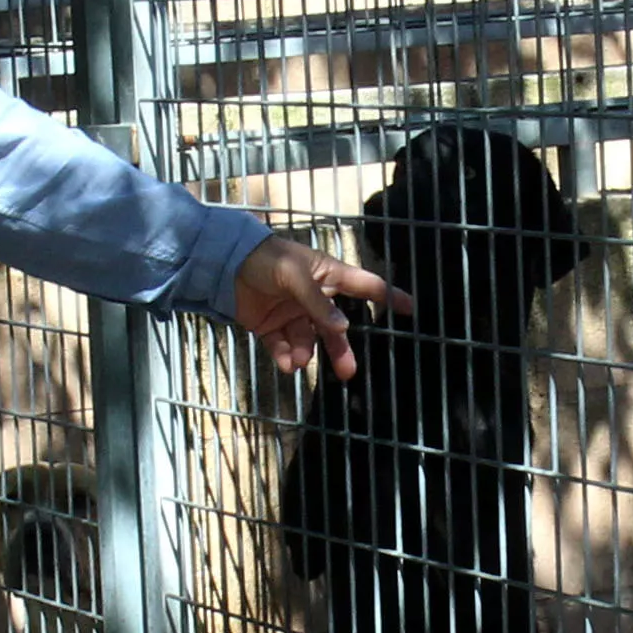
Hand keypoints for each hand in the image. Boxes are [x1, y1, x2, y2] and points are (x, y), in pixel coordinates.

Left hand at [230, 232, 405, 383]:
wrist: (223, 264)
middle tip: (348, 373)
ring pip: (308, 341)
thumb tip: (341, 328)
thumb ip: (317, 303)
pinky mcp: (270, 326)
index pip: (364, 286)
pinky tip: (285, 363)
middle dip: (340, 350)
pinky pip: (283, 347)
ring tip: (296, 361)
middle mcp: (313, 297)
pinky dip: (285, 357)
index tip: (410, 309)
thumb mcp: (294, 276)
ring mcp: (292, 313)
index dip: (388, 296)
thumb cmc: (264, 259)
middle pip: (335, 328)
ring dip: (304, 353)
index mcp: (326, 275)